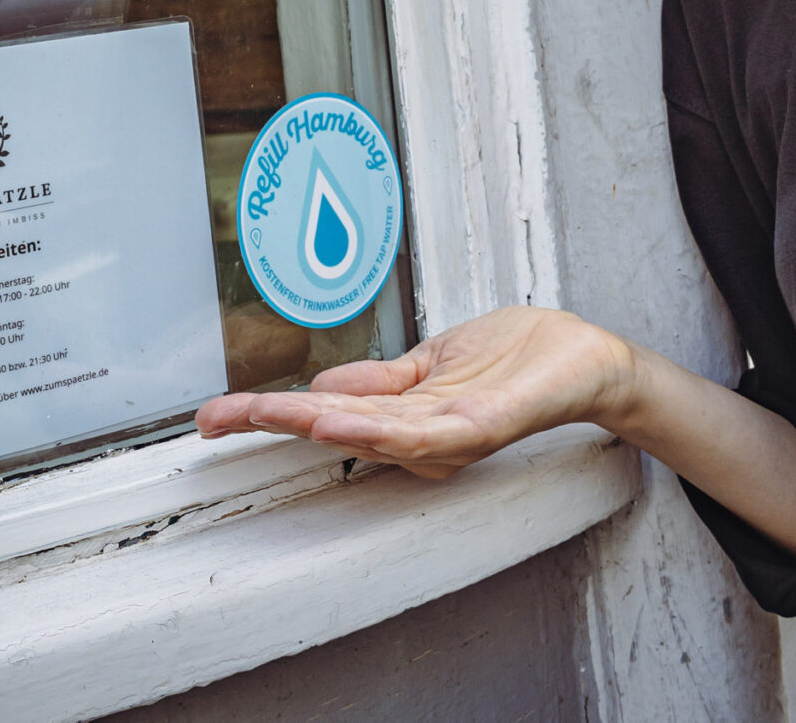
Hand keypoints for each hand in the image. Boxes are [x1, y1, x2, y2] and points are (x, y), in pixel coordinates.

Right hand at [194, 306, 634, 479]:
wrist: (583, 359)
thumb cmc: (516, 359)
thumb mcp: (430, 363)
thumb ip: (378, 382)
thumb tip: (318, 389)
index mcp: (402, 416)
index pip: (322, 414)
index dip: (266, 415)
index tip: (211, 415)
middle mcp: (418, 437)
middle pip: (332, 429)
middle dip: (271, 423)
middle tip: (214, 419)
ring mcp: (447, 436)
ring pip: (368, 434)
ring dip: (316, 426)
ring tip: (270, 416)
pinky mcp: (477, 427)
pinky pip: (419, 433)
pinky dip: (375, 428)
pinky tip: (337, 421)